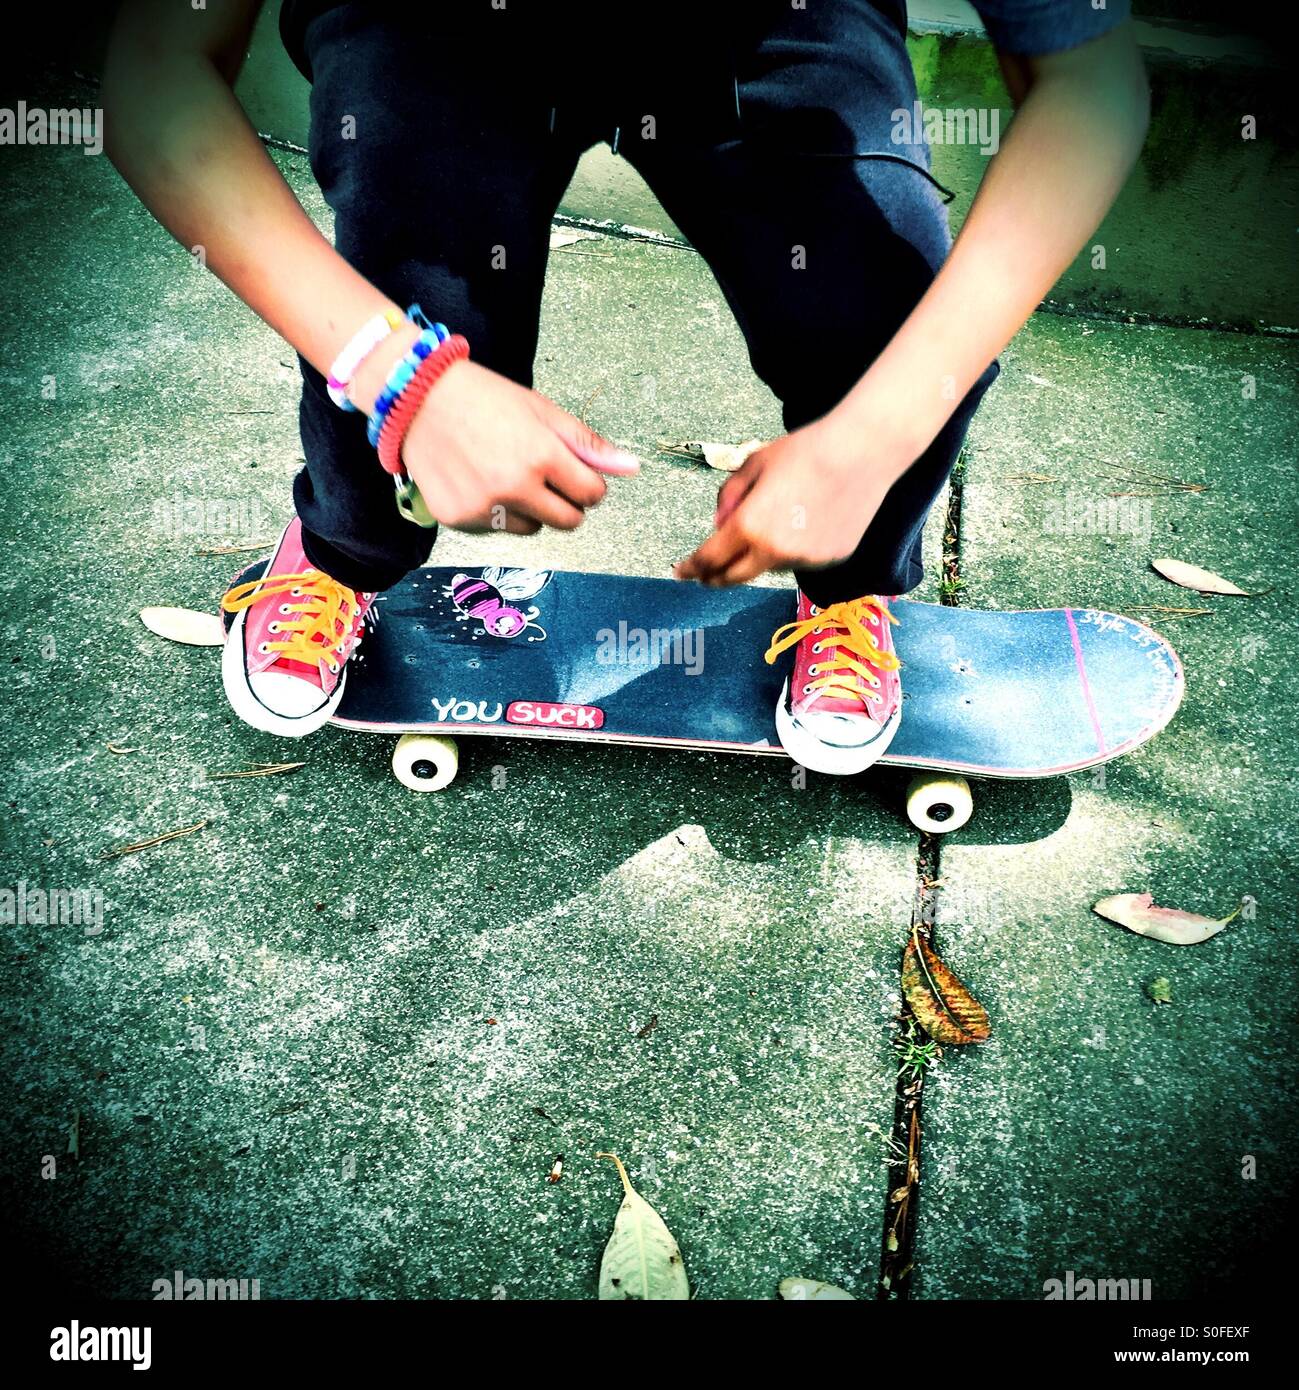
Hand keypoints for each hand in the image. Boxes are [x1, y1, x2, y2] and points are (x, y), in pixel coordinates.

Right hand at [398, 359, 639, 531]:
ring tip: (505, 472)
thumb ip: (586, 444)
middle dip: (567, 503)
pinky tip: (478, 480)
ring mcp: (483, 507)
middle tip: (544, 475)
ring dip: (529, 509)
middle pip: (568, 522)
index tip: (574, 471)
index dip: (589, 483)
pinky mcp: (458, 519)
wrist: (416, 398)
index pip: (592, 495)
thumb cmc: (483, 398)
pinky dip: (494, 512)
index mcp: (541, 456)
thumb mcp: (541, 411)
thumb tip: (631, 468)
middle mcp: (513, 487)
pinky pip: (495, 530)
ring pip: (531, 529)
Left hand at [673, 417, 897, 586]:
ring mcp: (804, 560)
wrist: (862, 453)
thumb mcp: (754, 464)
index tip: (680, 572)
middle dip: (714, 577)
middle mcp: (774, 551)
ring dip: (761, 554)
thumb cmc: (805, 451)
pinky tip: (809, 518)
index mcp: (749, 526)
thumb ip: (728, 497)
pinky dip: (793, 549)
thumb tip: (719, 526)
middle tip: (705, 574)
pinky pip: (800, 560)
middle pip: (734, 577)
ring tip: (780, 516)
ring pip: (770, 566)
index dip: (691, 568)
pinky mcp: (828, 560)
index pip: (709, 559)